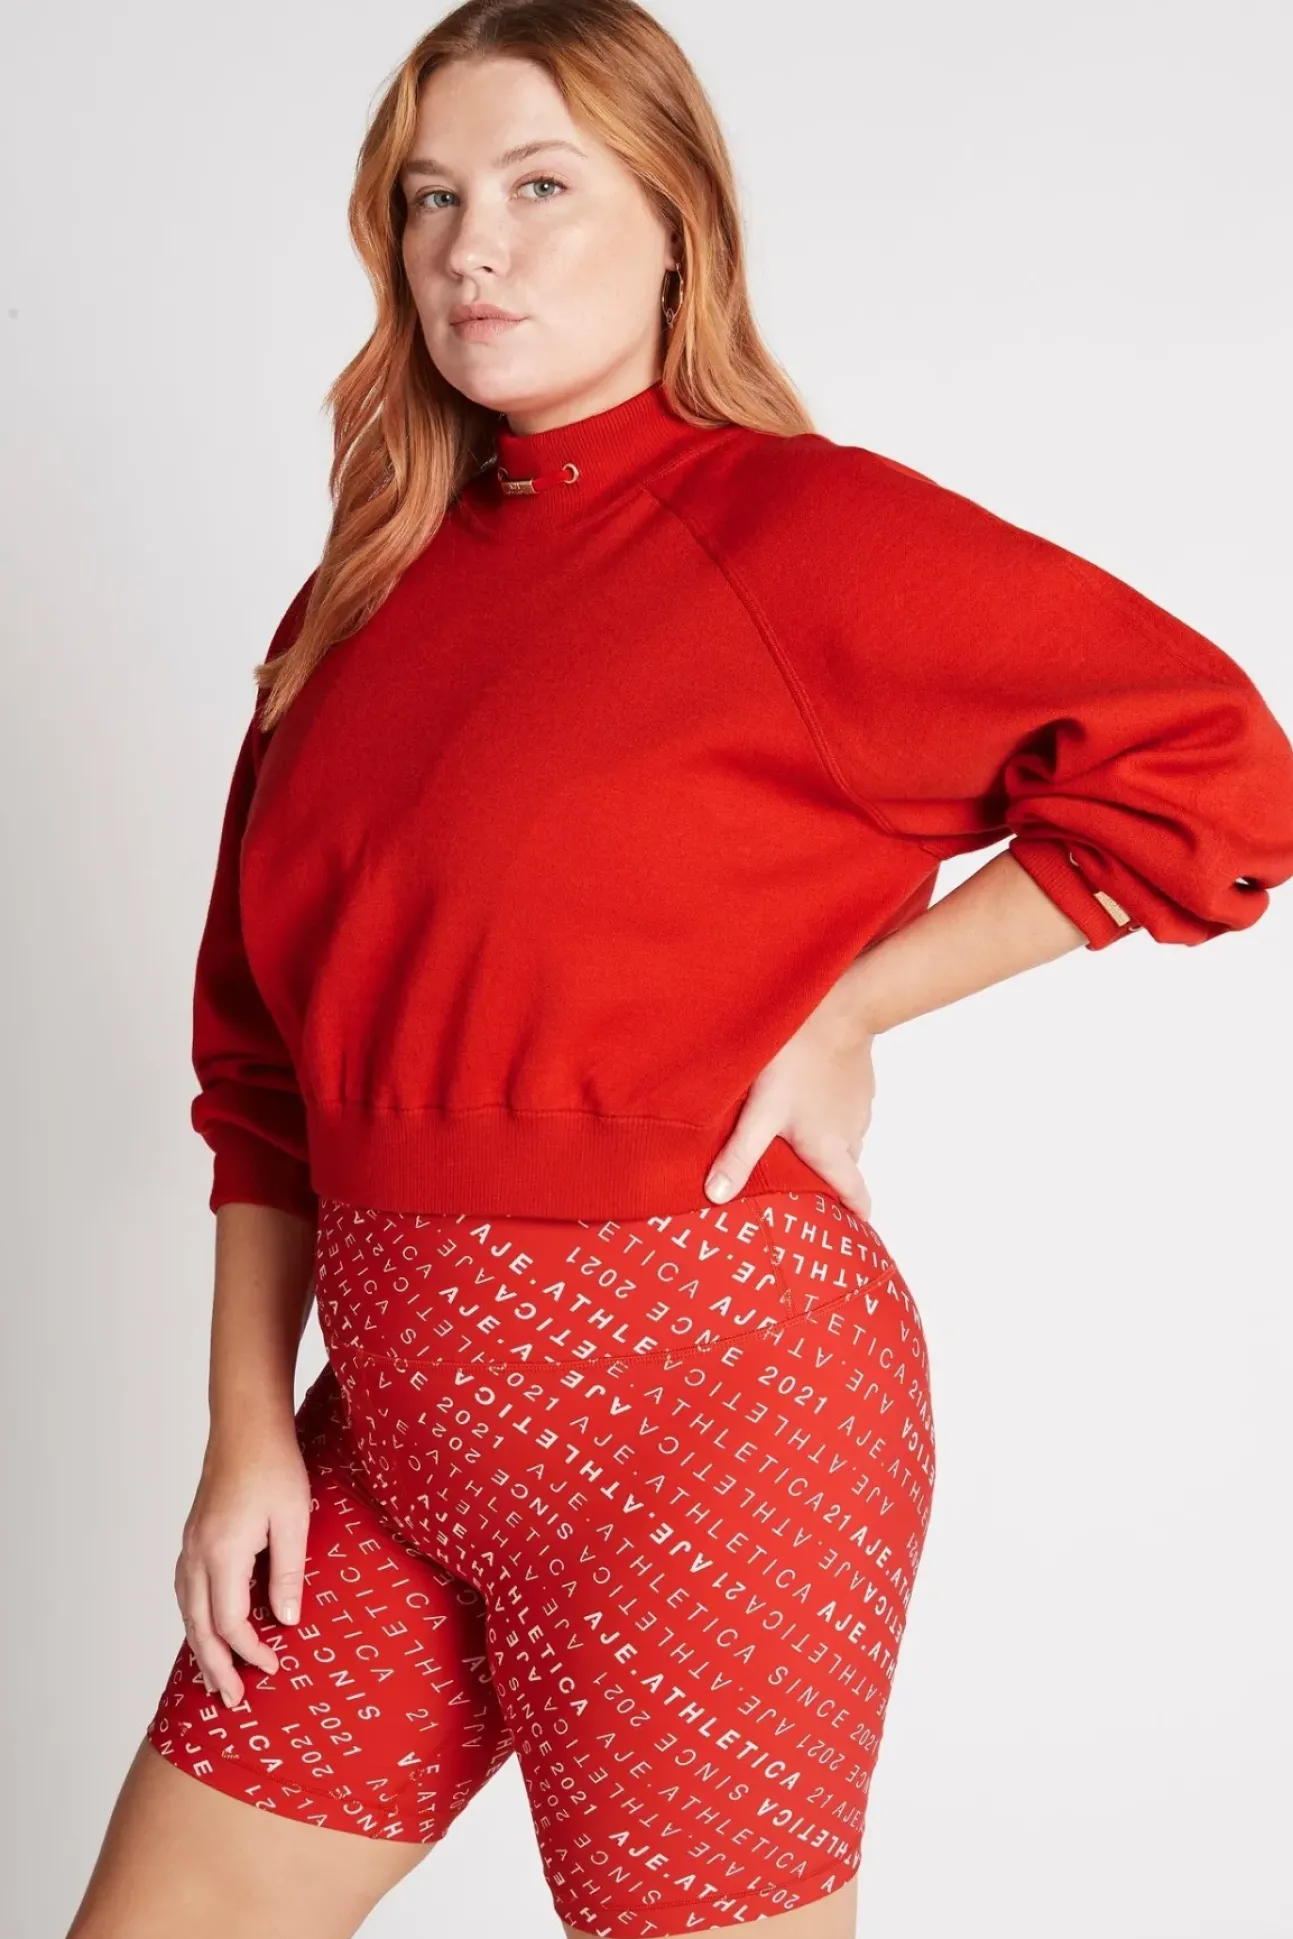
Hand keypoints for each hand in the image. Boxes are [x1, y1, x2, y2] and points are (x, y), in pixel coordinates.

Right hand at [173, 1414, 311, 1708]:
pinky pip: (186, 1590)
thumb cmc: (275, 1465)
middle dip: (216, 1667)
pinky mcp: (193, 1536)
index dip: (250, 1652)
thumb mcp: (294, 1519)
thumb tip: (288, 1620)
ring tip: (215, 1677)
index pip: (230, 1623)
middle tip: (231, 1700)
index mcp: (223, 1552)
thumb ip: (288, 1572)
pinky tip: (205, 1629)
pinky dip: (194, 1619)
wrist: (246, 1424)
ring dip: (201, 1647)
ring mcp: (190, 1544)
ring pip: (187, 1611)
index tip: (273, 1667)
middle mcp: (197, 1553)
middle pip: (199, 1627)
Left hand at [705, 970, 877, 1218]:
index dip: (854, 1213)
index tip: (853, 1226)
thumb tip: (716, 1197)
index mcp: (831, 1149)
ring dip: (827, 1140)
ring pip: (845, 1136)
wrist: (837, 1006)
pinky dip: (830, 1111)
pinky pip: (846, 1107)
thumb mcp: (761, 1111)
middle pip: (844, 1167)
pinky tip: (808, 1095)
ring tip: (798, 1136)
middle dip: (828, 1178)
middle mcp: (852, 1133)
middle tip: (803, 1180)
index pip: (854, 1193)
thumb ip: (739, 1155)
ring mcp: (859, 1106)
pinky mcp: (859, 1081)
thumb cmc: (797, 1060)